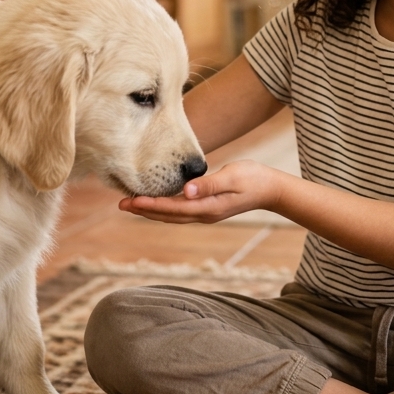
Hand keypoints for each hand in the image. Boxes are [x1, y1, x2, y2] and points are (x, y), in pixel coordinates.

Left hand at [118, 160, 280, 223]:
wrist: (272, 189)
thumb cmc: (254, 179)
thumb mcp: (232, 177)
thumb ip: (210, 184)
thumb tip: (187, 191)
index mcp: (207, 207)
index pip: (172, 209)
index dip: (150, 205)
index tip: (131, 201)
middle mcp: (203, 213)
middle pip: (168, 215)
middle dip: (144, 210)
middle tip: (121, 203)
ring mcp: (205, 212)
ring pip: (172, 215)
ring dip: (151, 210)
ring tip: (132, 204)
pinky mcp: (207, 207)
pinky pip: (180, 210)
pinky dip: (164, 207)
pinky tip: (156, 201)